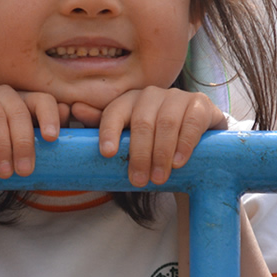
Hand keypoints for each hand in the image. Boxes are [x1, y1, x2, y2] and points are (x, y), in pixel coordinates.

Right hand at [0, 86, 63, 178]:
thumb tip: (68, 113)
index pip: (43, 100)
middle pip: (19, 111)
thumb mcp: (19, 151)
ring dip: (2, 145)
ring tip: (3, 171)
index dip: (49, 116)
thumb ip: (42, 136)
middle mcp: (3, 94)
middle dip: (23, 143)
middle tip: (24, 171)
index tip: (51, 139)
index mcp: (23, 103)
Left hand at [80, 87, 225, 186]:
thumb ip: (106, 129)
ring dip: (161, 153)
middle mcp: (152, 94)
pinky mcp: (201, 105)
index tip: (107, 154)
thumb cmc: (155, 145)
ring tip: (158, 178)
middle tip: (139, 181)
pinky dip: (183, 143)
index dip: (109, 131)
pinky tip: (178, 162)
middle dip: (139, 154)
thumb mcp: (130, 142)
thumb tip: (75, 109)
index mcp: (130, 101)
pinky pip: (191, 122)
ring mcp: (178, 97)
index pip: (115, 111)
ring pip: (166, 122)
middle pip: (141, 121)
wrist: (197, 149)